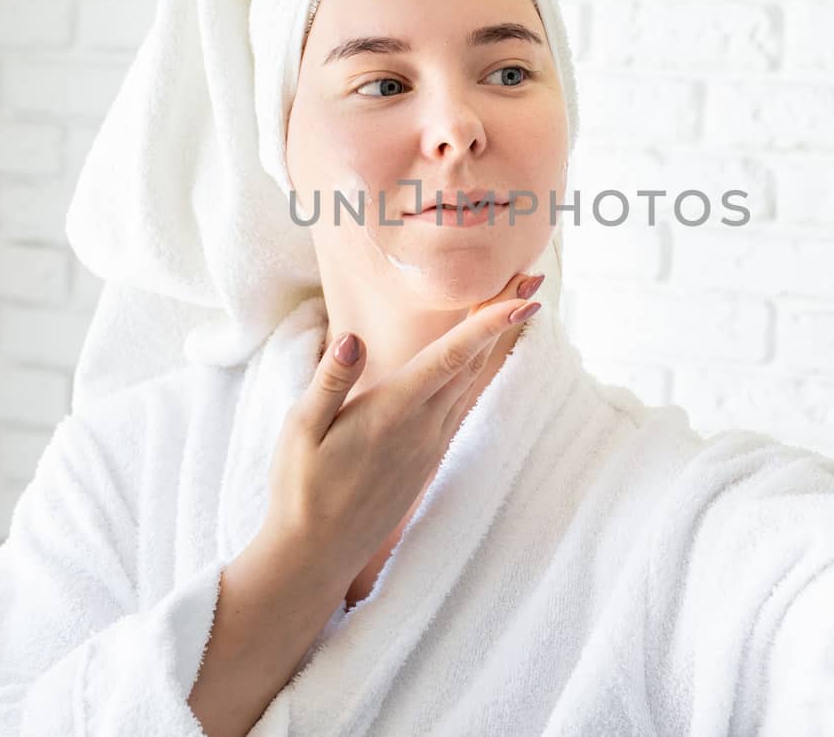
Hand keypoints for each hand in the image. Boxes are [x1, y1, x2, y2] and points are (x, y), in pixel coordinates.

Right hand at [260, 270, 543, 588]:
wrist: (317, 554)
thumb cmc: (301, 488)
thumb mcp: (300, 431)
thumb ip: (329, 381)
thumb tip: (351, 337)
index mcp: (393, 412)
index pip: (451, 358)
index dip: (489, 324)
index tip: (525, 300)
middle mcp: (423, 427)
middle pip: (474, 361)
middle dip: (504, 317)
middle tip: (533, 278)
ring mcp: (431, 445)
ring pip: (473, 382)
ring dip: (496, 342)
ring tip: (518, 304)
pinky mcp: (429, 458)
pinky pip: (462, 404)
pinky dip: (479, 371)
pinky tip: (483, 357)